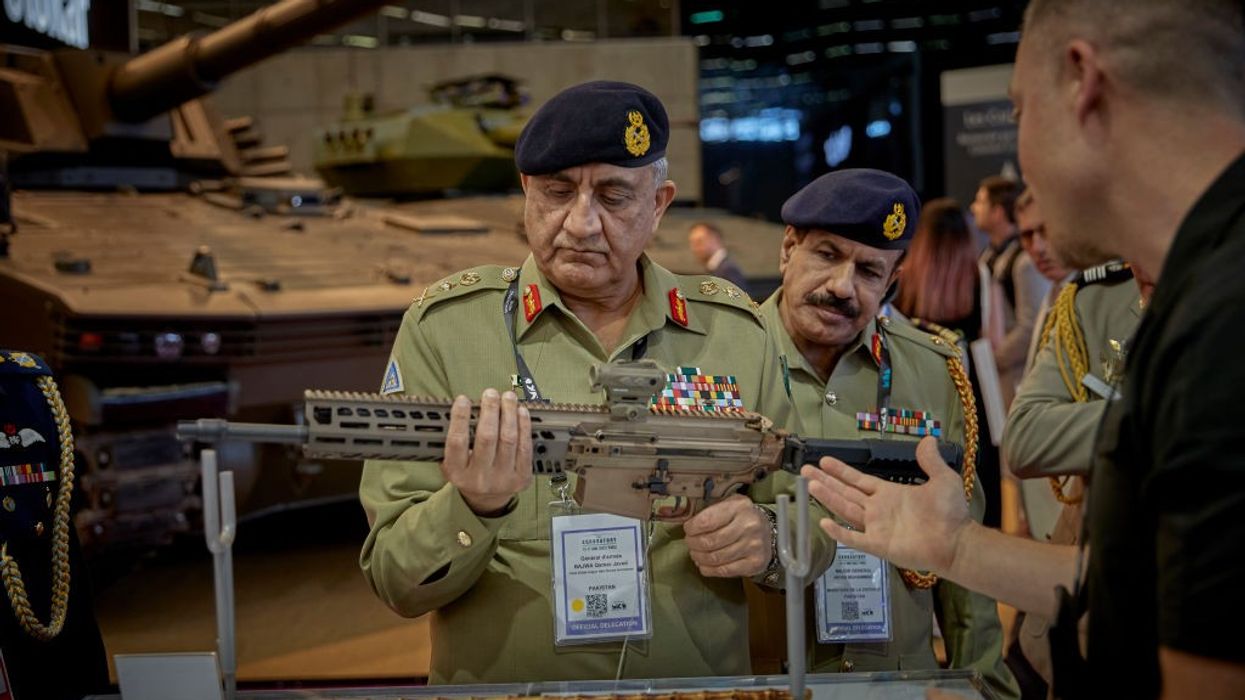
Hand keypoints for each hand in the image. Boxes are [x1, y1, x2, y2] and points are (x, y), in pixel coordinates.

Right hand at [441, 389, 532, 515]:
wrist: (487, 499)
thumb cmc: (469, 473)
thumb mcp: (452, 462)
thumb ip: (454, 440)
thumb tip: (461, 407)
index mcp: (458, 473)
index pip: (457, 442)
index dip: (460, 418)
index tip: (463, 399)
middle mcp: (480, 478)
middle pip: (486, 438)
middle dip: (490, 411)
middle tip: (490, 393)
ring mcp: (503, 479)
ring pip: (508, 439)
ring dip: (509, 413)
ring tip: (508, 397)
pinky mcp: (522, 478)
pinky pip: (525, 447)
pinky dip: (524, 426)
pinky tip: (521, 412)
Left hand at [683, 494, 770, 577]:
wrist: (771, 532)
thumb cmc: (743, 517)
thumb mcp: (730, 504)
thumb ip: (711, 510)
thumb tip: (689, 525)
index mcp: (739, 507)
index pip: (707, 520)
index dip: (692, 528)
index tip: (687, 529)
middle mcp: (748, 526)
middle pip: (710, 541)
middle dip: (693, 544)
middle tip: (690, 543)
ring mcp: (753, 546)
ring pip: (715, 558)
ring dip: (699, 557)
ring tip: (696, 554)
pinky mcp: (755, 563)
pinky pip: (725, 571)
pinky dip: (709, 570)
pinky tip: (704, 565)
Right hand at [800, 436, 968, 575]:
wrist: (956, 542)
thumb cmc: (950, 513)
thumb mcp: (942, 479)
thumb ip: (931, 461)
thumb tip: (928, 439)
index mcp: (889, 494)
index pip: (859, 480)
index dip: (842, 471)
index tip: (824, 461)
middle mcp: (878, 509)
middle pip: (845, 493)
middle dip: (826, 481)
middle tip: (805, 470)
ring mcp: (876, 528)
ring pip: (845, 509)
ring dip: (828, 497)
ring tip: (810, 485)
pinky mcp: (878, 545)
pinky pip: (854, 538)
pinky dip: (839, 532)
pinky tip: (823, 522)